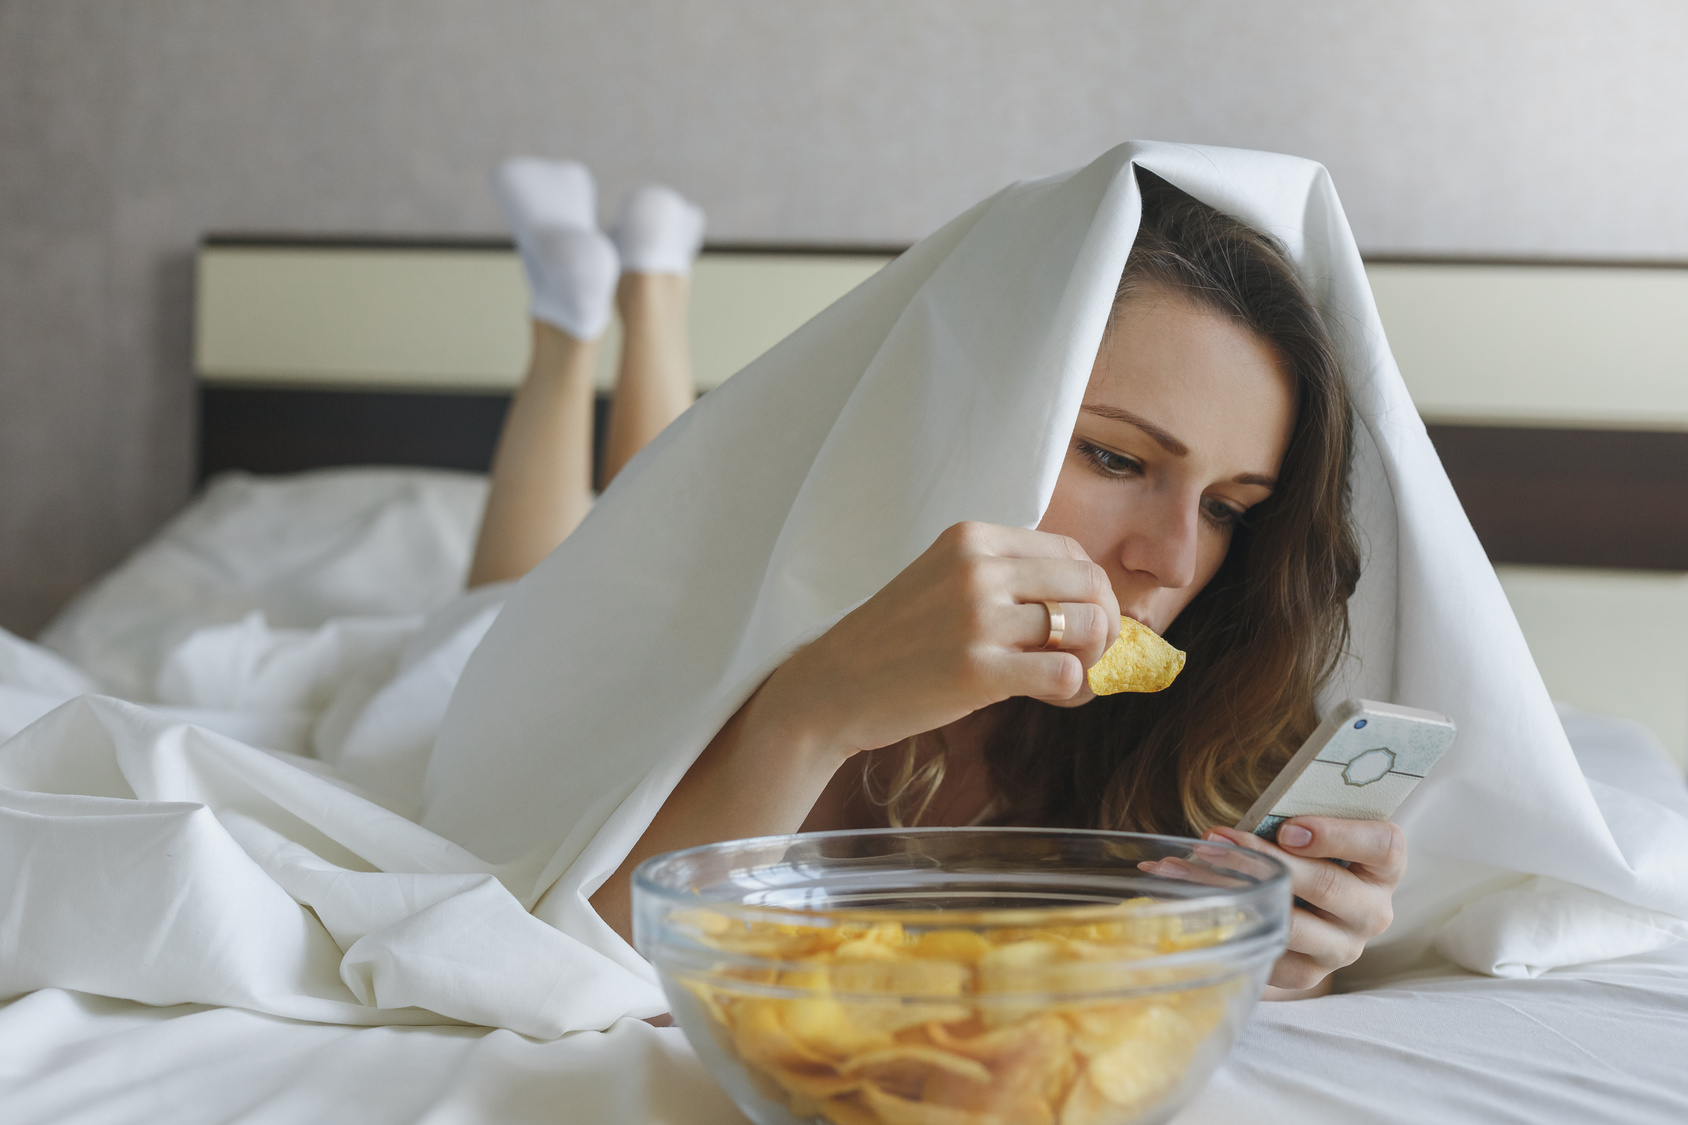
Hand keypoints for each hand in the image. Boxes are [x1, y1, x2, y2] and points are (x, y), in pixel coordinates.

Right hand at [758, 521, 1120, 762]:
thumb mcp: (941, 579)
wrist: (831, 687)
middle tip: (1085, 655)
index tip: (1080, 621)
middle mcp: (977, 569)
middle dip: (1104, 624)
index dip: (1090, 591)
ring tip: (1066, 680)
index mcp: (971, 538)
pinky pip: (1066, 674)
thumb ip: (1002, 576)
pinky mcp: (977, 671)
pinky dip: (1073, 690)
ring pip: (1087, 626)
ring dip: (1092, 659)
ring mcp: (977, 619)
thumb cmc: (892, 640)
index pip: (1071, 552)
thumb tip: (1085, 599)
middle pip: (1089, 585)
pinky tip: (1051, 698)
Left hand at [1201, 818, 1406, 996]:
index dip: (1337, 835)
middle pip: (1328, 885)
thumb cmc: (1304, 855)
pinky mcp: (1309, 972)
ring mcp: (1344, 947)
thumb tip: (1231, 829)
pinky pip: (1271, 949)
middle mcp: (1373, 911)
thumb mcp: (1309, 834)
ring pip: (1294, 923)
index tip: (1287, 829)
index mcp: (1383, 867)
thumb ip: (1289, 823)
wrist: (1302, 909)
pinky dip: (1231, 923)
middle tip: (1214, 839)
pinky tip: (1197, 902)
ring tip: (1189, 867)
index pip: (1383, 846)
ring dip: (1237, 891)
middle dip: (1264, 859)